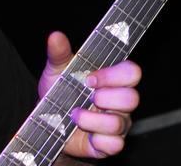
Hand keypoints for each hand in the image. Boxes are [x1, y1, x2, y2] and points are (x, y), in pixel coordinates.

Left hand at [38, 31, 140, 159]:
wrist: (47, 124)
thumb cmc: (59, 93)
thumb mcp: (56, 71)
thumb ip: (59, 54)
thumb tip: (56, 36)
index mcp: (112, 79)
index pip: (132, 72)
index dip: (114, 75)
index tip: (90, 78)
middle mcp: (119, 101)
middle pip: (132, 98)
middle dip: (106, 98)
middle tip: (87, 97)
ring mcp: (117, 123)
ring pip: (120, 122)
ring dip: (93, 120)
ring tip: (74, 115)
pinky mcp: (109, 144)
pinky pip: (115, 144)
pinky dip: (97, 139)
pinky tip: (84, 134)